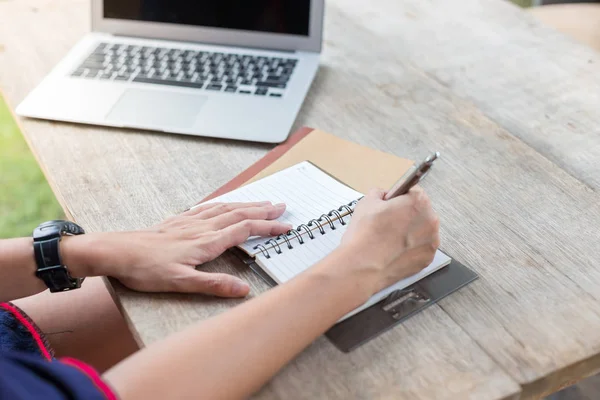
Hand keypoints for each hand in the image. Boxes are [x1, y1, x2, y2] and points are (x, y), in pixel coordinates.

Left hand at [62, 202, 290, 296]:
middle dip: (262, 210)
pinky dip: (223, 203)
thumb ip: (213, 285)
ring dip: (246, 203)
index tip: (286, 225)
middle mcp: (201, 227)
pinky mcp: (177, 221)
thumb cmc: (145, 269)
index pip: (244, 230)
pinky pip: (207, 207)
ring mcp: (189, 221)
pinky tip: (224, 203)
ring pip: (225, 208)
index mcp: (206, 242)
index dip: (267, 227)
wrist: (116, 252)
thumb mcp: (180, 283)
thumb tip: (243, 289)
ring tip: (262, 200)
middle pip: (238, 214)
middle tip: (282, 205)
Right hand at [338, 186, 439, 294]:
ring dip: (411, 232)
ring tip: (390, 239)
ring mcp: (431, 242)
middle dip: (407, 215)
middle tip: (388, 223)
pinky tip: (394, 250)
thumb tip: (382, 196)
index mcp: (418, 202)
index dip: (400, 198)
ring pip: (422, 231)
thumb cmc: (365, 236)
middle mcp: (430, 221)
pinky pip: (421, 249)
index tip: (393, 204)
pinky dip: (411, 249)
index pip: (414, 192)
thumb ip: (379, 193)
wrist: (362, 266)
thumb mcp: (366, 203)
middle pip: (421, 212)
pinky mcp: (427, 259)